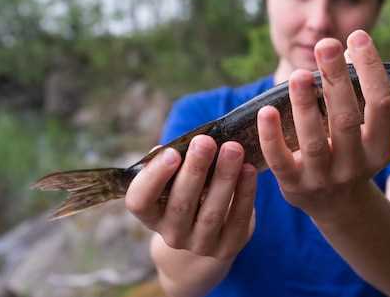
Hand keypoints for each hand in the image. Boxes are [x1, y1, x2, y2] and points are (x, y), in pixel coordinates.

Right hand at [125, 136, 256, 261]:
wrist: (211, 231)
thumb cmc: (191, 190)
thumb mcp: (177, 179)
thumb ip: (173, 162)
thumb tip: (173, 146)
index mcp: (151, 214)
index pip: (140, 201)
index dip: (153, 177)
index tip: (172, 152)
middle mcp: (171, 234)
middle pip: (180, 204)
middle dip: (194, 169)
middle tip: (206, 141)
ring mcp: (199, 244)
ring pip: (211, 213)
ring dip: (224, 177)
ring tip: (233, 149)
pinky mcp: (227, 247)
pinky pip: (237, 219)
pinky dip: (245, 193)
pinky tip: (249, 170)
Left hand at [257, 29, 389, 222]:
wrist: (336, 204)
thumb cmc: (349, 150)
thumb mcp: (363, 129)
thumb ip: (356, 92)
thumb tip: (345, 49)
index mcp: (380, 148)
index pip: (382, 105)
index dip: (372, 70)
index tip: (357, 36)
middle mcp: (356, 165)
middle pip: (347, 119)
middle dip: (336, 79)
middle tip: (326, 44)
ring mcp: (324, 178)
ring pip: (314, 141)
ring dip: (305, 106)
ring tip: (299, 74)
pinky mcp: (294, 186)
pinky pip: (280, 160)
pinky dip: (272, 136)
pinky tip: (266, 110)